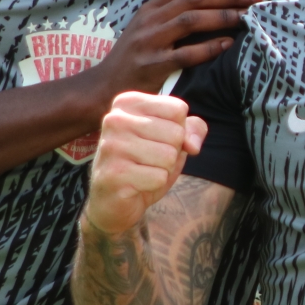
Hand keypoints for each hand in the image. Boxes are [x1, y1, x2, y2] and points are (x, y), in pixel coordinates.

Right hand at [84, 92, 206, 235]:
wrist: (113, 201)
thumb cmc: (145, 163)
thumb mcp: (173, 140)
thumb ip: (192, 130)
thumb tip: (192, 145)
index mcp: (127, 103)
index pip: (178, 109)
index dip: (178, 130)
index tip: (156, 140)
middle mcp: (115, 119)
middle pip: (176, 133)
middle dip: (171, 152)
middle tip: (148, 160)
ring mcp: (111, 146)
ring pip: (169, 156)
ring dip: (163, 169)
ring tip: (142, 171)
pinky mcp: (113, 173)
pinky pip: (159, 177)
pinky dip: (154, 184)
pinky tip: (136, 184)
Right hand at [91, 0, 262, 102]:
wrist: (103, 88)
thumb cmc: (136, 59)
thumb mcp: (151, 29)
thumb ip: (176, 15)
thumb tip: (217, 1)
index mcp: (153, 8)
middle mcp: (151, 20)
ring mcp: (150, 42)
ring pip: (190, 21)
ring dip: (223, 15)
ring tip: (248, 15)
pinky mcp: (153, 67)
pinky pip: (185, 54)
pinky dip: (208, 48)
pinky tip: (228, 44)